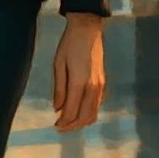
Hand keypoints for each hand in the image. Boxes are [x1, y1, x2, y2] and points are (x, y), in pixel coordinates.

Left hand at [52, 12, 105, 130]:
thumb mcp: (58, 65)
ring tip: (68, 123)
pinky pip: (97, 105)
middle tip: (60, 128)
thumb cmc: (69, 45)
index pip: (72, 112)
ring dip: (81, 122)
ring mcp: (100, 86)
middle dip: (72, 126)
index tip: (55, 126)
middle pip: (85, 117)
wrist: (88, 29)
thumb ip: (59, 89)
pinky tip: (78, 112)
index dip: (63, 123)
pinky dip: (88, 113)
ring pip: (93, 113)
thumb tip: (58, 109)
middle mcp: (93, 87)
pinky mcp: (103, 83)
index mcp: (80, 83)